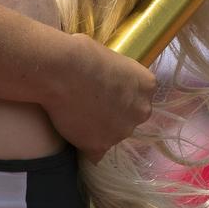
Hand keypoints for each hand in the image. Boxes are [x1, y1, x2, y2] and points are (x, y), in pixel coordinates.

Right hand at [43, 34, 155, 161]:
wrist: (62, 72)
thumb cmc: (81, 54)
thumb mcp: (109, 58)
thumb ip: (115, 75)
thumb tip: (105, 79)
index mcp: (146, 86)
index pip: (139, 95)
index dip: (120, 94)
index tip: (104, 90)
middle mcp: (140, 111)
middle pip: (129, 117)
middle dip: (113, 114)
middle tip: (90, 104)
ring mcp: (121, 131)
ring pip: (112, 135)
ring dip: (98, 130)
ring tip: (75, 116)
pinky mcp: (100, 146)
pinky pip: (95, 152)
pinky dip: (86, 146)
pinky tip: (73, 133)